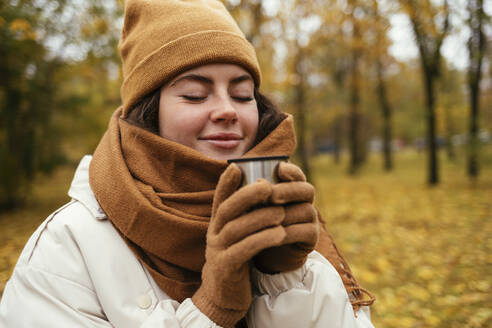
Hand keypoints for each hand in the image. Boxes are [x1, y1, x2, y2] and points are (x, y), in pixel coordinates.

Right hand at [192, 164, 285, 327]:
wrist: (223, 296)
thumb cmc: (236, 259)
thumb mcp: (236, 235)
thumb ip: (243, 216)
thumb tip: (260, 188)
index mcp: (217, 224)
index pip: (219, 199)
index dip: (225, 182)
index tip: (236, 166)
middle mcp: (214, 234)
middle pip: (227, 210)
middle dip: (247, 195)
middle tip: (268, 185)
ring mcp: (217, 251)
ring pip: (236, 229)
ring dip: (260, 218)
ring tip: (281, 211)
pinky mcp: (226, 268)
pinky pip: (243, 251)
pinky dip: (261, 240)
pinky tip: (279, 234)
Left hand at [254, 162, 319, 273]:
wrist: (261, 255)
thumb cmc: (253, 225)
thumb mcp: (247, 207)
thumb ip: (243, 190)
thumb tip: (234, 167)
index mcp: (290, 188)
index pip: (297, 174)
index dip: (291, 170)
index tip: (279, 168)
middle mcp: (304, 201)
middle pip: (306, 190)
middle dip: (288, 190)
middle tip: (270, 195)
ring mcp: (310, 220)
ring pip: (306, 211)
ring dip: (286, 213)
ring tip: (268, 217)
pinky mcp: (312, 238)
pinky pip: (307, 232)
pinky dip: (290, 232)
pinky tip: (274, 234)